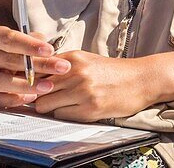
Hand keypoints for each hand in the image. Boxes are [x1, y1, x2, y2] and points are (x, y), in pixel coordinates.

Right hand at [0, 26, 71, 108]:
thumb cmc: (12, 51)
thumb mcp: (22, 41)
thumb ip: (34, 42)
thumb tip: (47, 51)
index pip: (9, 39)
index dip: (29, 45)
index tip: (51, 50)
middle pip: (8, 61)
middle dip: (38, 66)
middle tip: (62, 68)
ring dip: (25, 85)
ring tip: (49, 86)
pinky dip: (11, 100)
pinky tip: (30, 98)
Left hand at [34, 50, 154, 120]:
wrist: (142, 79)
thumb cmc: (114, 72)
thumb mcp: (87, 60)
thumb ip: (62, 67)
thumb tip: (35, 78)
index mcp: (73, 58)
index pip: (36, 70)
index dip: (31, 79)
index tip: (33, 85)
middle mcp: (76, 73)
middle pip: (36, 89)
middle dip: (39, 95)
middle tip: (48, 97)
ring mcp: (82, 92)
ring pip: (44, 105)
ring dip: (50, 107)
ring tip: (64, 103)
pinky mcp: (89, 109)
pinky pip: (60, 116)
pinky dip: (64, 114)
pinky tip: (77, 108)